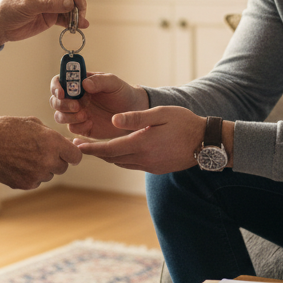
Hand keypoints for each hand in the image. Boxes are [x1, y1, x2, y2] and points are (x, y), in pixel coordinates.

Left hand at [0, 0, 87, 49]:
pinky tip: (79, 27)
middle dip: (77, 5)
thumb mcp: (28, 4)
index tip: (78, 4)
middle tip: (80, 16)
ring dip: (77, 16)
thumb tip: (70, 3)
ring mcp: (52, 4)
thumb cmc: (8, 8)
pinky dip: (73, 22)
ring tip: (81, 24)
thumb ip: (50, 3)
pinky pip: (66, 18)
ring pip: (70, 8)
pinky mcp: (51, 16)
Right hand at [0, 115, 82, 189]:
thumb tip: (64, 144)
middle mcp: (48, 160)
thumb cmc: (7, 129)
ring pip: (48, 175)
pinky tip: (18, 164)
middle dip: (56, 160)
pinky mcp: (26, 184)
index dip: (72, 154)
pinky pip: (36, 182)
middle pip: (63, 167)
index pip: (76, 156)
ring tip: (25, 156)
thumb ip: (51, 135)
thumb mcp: (32, 123)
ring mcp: (37, 174)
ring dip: (42, 168)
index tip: (67, 153)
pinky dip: (30, 175)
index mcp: (52, 142)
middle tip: (41, 152)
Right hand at [48, 72, 148, 138]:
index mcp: (79, 84)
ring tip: (85, 116)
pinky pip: (72, 128)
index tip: (62, 92)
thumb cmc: (122, 93)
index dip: (56, 86)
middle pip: (55, 101)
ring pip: (59, 116)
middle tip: (77, 106)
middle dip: (62, 104)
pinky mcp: (82, 127)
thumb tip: (83, 83)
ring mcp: (77, 113)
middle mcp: (74, 98)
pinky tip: (91, 123)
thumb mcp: (113, 83)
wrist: (134, 112)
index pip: (59, 82)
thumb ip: (99, 81)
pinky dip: (78, 126)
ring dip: (68, 116)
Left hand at [72, 106, 204, 173]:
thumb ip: (136, 118)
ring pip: (121, 163)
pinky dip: (120, 159)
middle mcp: (144, 159)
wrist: (206, 142)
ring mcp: (150, 166)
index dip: (91, 148)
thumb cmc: (184, 123)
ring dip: (107, 156)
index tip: (77, 146)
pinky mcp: (156, 168)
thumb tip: (113, 120)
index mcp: (142, 144)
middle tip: (79, 146)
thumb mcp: (160, 114)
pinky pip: (132, 165)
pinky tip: (117, 151)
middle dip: (95, 153)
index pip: (109, 149)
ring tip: (95, 148)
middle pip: (112, 158)